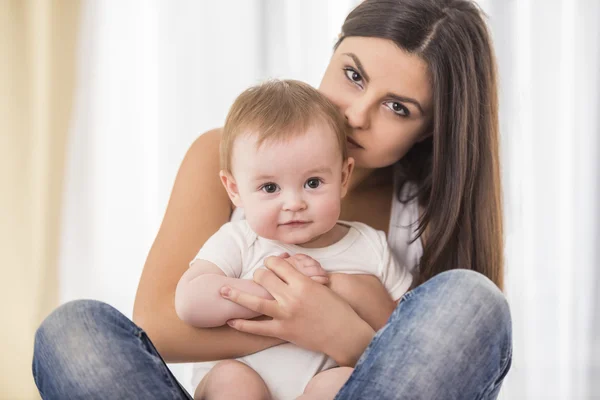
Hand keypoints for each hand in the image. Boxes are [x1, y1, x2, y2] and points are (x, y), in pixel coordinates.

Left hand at [219, 255, 374, 365]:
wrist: (345, 334)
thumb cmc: (338, 309)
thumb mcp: (323, 286)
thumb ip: (305, 275)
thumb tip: (290, 265)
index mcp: (303, 282)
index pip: (278, 264)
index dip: (272, 262)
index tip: (270, 263)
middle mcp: (291, 297)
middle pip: (264, 277)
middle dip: (259, 275)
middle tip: (258, 277)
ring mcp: (285, 315)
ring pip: (254, 300)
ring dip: (236, 295)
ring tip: (222, 291)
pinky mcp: (282, 331)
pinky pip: (257, 327)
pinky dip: (242, 324)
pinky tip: (231, 320)